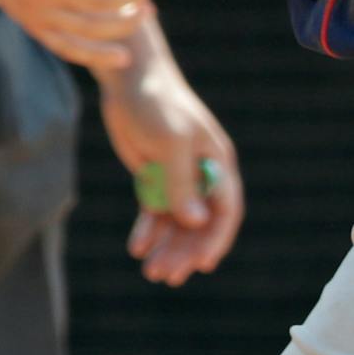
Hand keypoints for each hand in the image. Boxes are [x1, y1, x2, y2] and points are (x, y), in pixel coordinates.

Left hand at [101, 54, 242, 284]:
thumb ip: (182, 182)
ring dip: (167, 248)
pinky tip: (137, 248)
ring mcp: (177, 177)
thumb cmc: (156, 102)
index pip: (226, 209)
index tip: (203, 265)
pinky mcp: (155, 176)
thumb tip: (195, 221)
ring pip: (177, 223)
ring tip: (151, 272)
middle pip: (200, 224)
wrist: (127, 78)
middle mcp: (201, 173)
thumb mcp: (170, 141)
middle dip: (185, 252)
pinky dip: (148, 231)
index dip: (217, 239)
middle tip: (166, 276)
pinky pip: (155, 212)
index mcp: (216, 162)